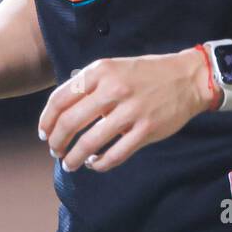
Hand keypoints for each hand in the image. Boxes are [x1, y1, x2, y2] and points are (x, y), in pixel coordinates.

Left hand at [38, 48, 209, 173]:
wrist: (187, 78)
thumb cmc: (145, 74)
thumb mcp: (113, 67)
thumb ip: (88, 83)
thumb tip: (60, 110)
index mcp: (101, 71)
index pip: (60, 99)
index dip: (46, 121)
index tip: (43, 133)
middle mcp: (113, 89)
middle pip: (70, 123)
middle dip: (57, 142)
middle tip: (55, 151)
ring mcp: (131, 111)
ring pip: (90, 143)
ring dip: (74, 158)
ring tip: (70, 164)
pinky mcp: (146, 130)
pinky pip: (115, 155)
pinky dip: (100, 164)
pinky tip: (95, 163)